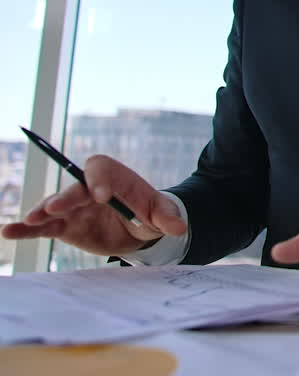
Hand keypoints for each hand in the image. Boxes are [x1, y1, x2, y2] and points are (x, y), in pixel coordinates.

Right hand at [0, 155, 186, 255]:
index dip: (100, 180)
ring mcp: (74, 207)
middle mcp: (89, 188)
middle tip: (59, 208)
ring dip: (43, 211)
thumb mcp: (163, 214)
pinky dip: (27, 228)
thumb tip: (179, 228)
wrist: (139, 228)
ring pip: (55, 206)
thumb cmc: (150, 213)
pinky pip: (43, 226)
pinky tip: (9, 231)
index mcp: (114, 177)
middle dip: (66, 197)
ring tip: (32, 218)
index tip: (102, 196)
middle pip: (73, 187)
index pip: (102, 169)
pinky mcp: (64, 226)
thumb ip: (169, 218)